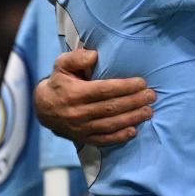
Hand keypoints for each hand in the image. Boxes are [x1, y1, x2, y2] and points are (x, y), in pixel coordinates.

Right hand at [33, 47, 155, 145]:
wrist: (43, 108)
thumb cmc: (59, 82)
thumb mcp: (62, 64)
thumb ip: (77, 57)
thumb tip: (94, 55)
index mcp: (74, 93)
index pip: (104, 90)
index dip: (124, 87)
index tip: (142, 82)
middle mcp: (77, 112)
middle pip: (111, 108)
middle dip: (134, 102)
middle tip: (151, 96)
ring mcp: (80, 128)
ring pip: (110, 124)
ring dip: (132, 118)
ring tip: (148, 111)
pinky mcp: (83, 138)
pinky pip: (103, 140)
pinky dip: (119, 137)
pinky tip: (133, 131)